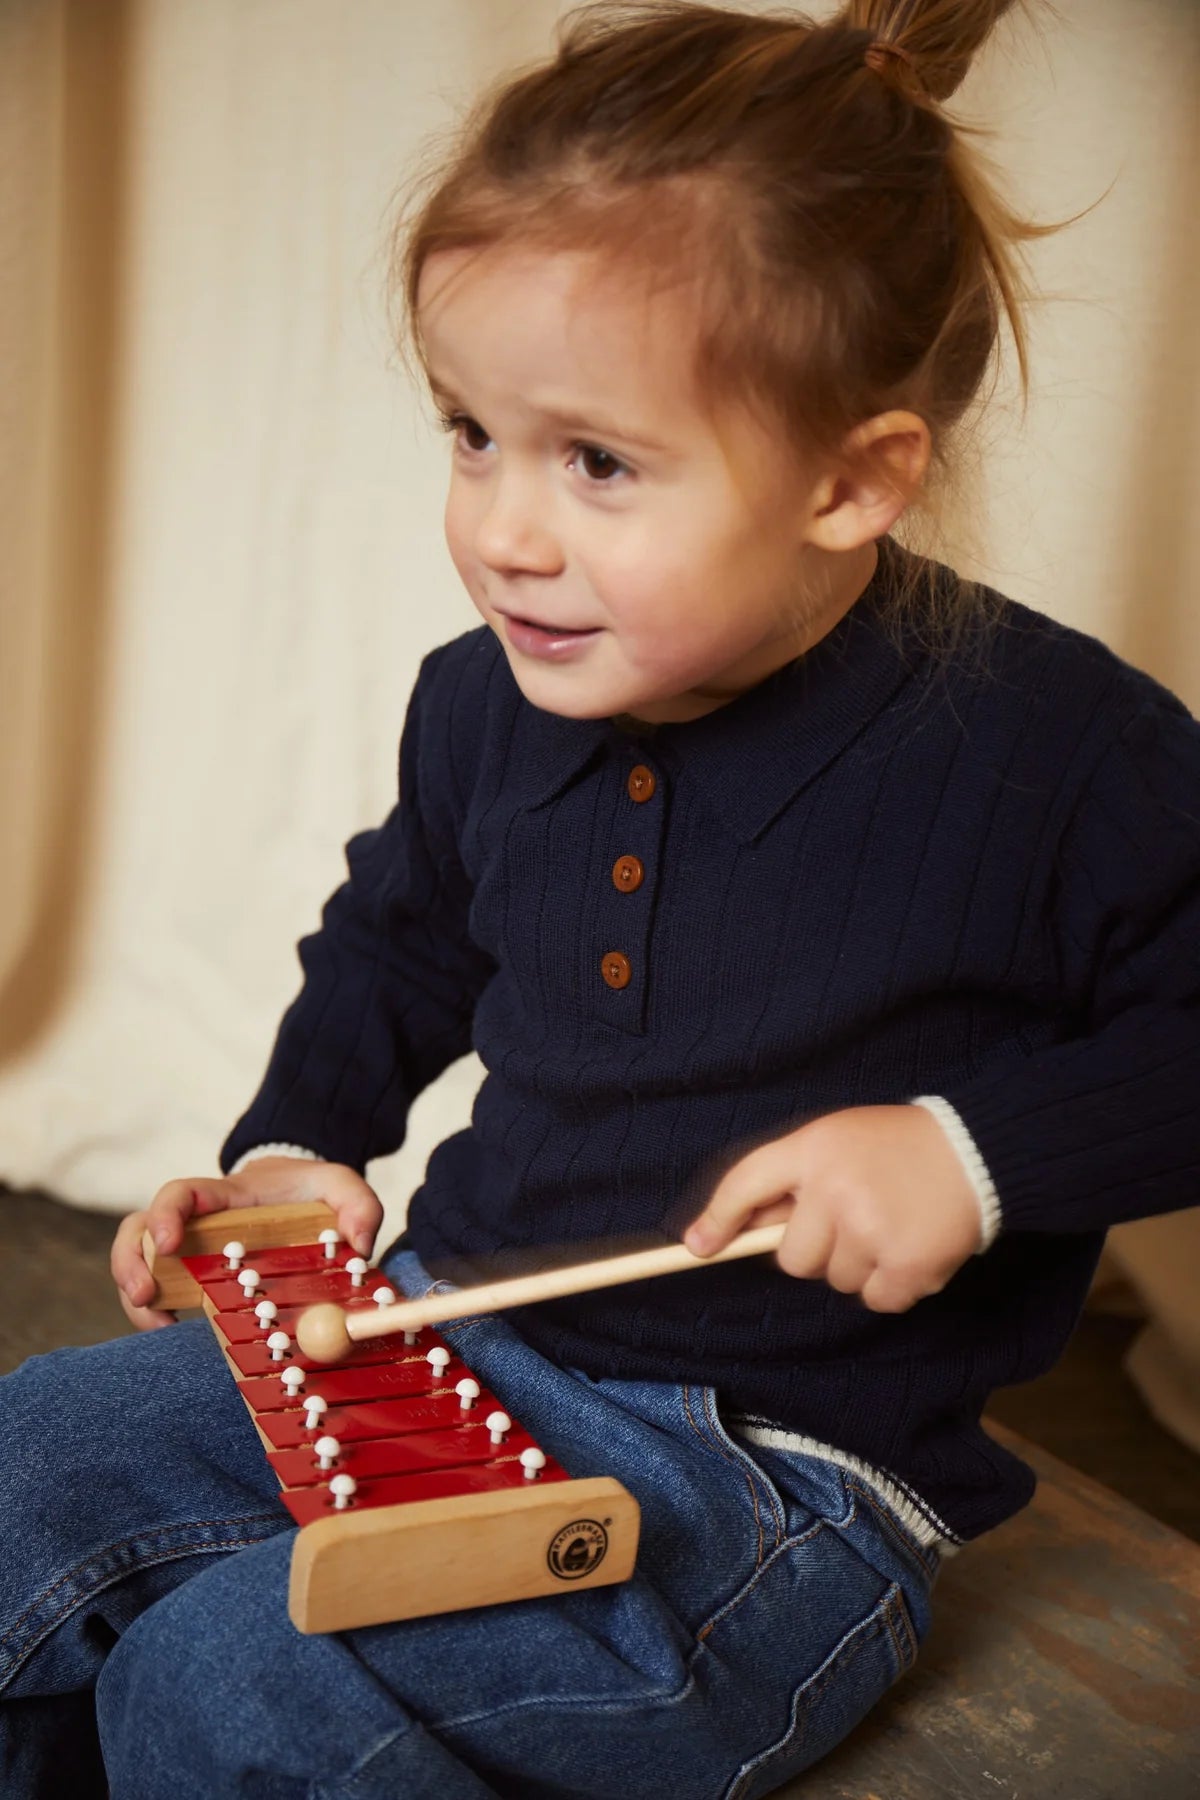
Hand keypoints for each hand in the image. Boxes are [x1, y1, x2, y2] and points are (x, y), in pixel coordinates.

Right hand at [111, 1156, 383, 1330]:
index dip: (166, 1213)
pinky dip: (157, 1316)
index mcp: (227, 1196)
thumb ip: (358, 1204)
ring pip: (138, 1264)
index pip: (181, 1193)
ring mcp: (188, 1251)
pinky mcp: (192, 1279)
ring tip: (158, 1326)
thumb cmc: (312, 1191)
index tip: (167, 1241)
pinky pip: (160, 1295)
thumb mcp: (343, 1186)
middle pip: (138, 1230)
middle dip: (131, 1262)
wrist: (298, 1197)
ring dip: (136, 1298)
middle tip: (144, 1296)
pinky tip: (174, 1336)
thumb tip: (359, 1244)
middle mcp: (196, 1223)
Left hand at [683, 1105, 982, 1312]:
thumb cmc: (898, 1145)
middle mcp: (834, 1189)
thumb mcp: (837, 1140)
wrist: (977, 1151)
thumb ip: (792, 1178)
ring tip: (891, 1226)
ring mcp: (870, 1230)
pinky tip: (910, 1249)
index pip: (745, 1183)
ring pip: (836, 1281)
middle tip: (854, 1220)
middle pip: (792, 1259)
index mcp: (813, 1148)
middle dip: (817, 1250)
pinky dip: (891, 1285)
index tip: (698, 1247)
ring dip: (859, 1266)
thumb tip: (741, 1230)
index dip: (718, 1218)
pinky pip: (874, 1300)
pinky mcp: (905, 1265)